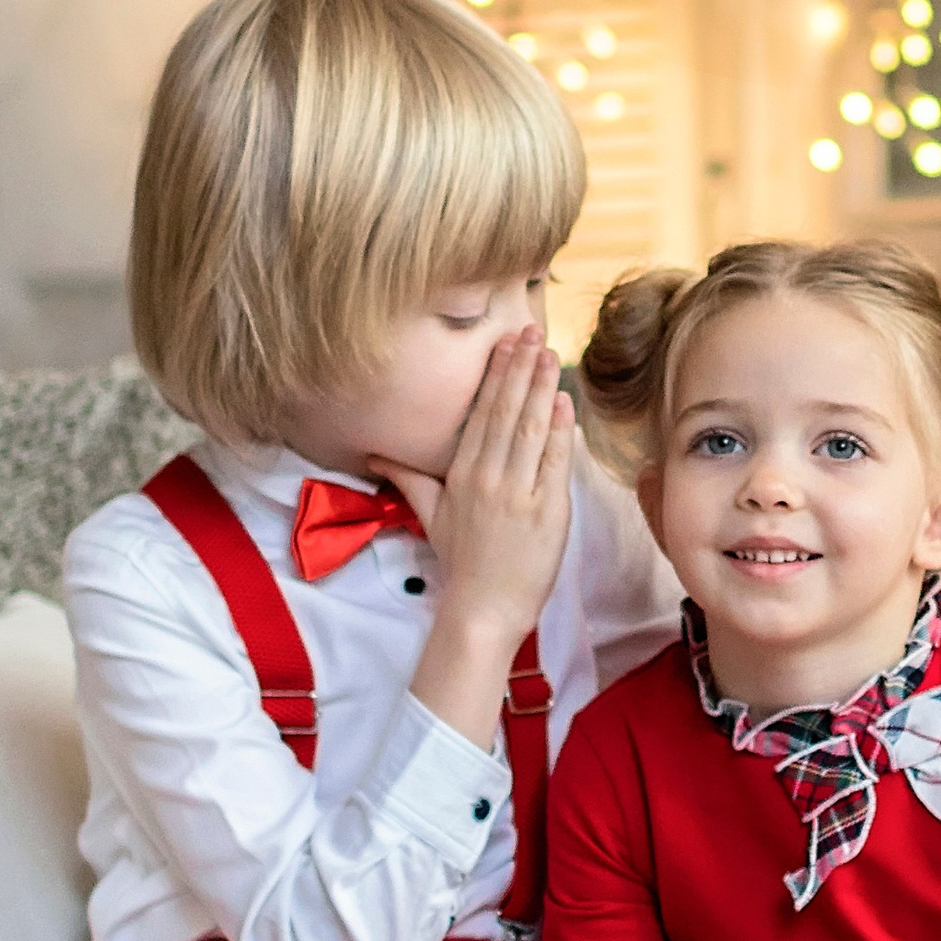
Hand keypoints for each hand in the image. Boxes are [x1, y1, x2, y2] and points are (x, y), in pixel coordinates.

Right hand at [372, 324, 574, 644]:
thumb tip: (377, 453)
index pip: (482, 414)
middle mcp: (488, 478)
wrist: (484, 608)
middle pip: (506, 412)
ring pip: (530, 430)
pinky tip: (563, 401)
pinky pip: (554, 462)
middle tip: (532, 332)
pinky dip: (560, 430)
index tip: (506, 343)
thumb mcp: (431, 516)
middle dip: (520, 369)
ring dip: (541, 388)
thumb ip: (409, 478)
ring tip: (549, 354)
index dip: (496, 376)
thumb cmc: (462, 563)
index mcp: (462, 474)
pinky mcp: (546, 512)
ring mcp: (518, 494)